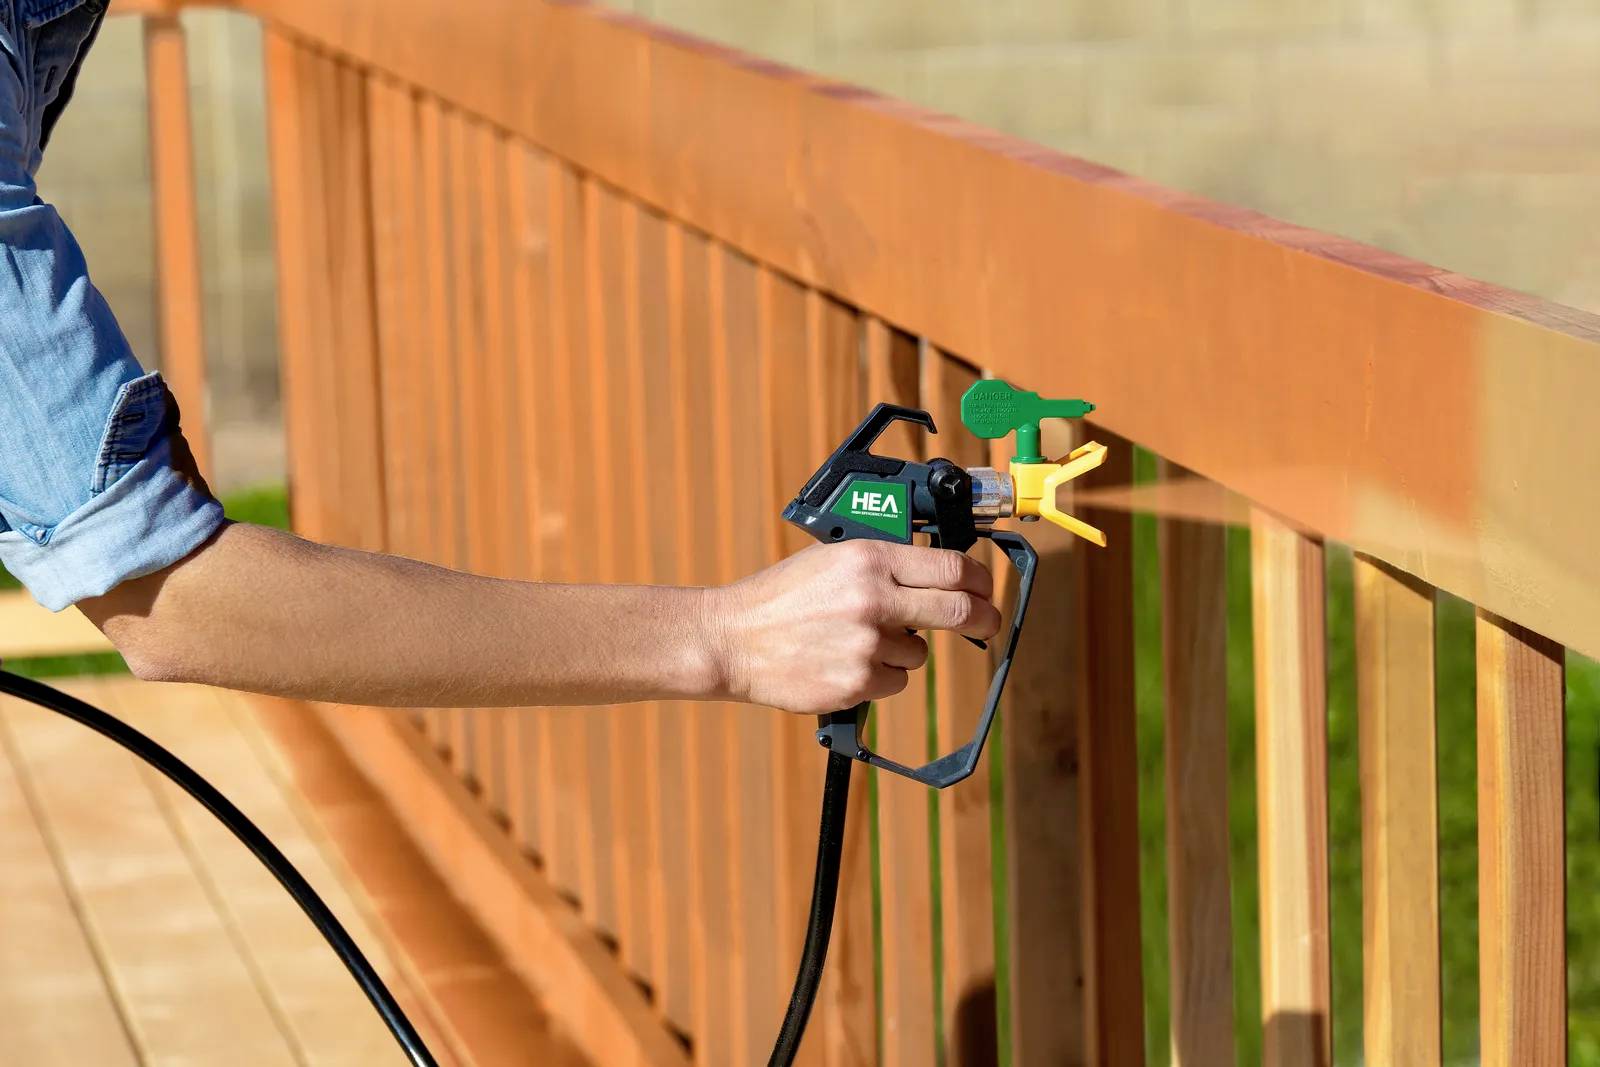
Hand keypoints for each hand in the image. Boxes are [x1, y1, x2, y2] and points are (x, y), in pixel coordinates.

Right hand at [705, 540, 1000, 714]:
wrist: (732, 638)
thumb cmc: (780, 598)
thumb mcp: (832, 560)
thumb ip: (883, 565)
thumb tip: (937, 576)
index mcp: (870, 558)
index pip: (951, 567)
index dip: (979, 581)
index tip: (984, 590)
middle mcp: (874, 598)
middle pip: (958, 611)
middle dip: (982, 619)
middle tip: (986, 623)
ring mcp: (867, 643)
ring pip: (919, 653)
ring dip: (902, 650)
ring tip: (856, 641)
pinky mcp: (857, 682)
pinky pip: (894, 682)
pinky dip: (878, 676)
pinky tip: (843, 662)